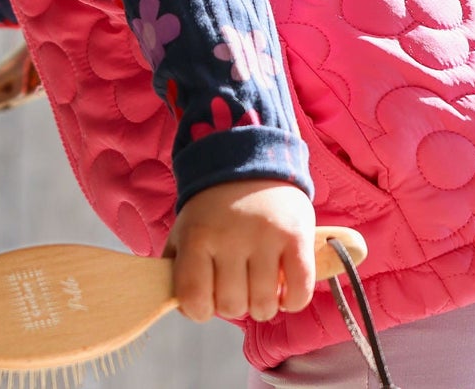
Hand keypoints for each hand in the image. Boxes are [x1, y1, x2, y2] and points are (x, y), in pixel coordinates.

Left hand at [163, 179, 315, 322]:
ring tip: (258, 284)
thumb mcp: (184, 229)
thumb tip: (181, 305)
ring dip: (262, 305)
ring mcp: (264, 238)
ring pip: (264, 307)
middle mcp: (229, 237)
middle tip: (235, 284)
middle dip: (233, 304)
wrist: (250, 164)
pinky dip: (291, 301)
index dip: (199, 310)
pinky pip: (298, 294)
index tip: (207, 299)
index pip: (193, 299)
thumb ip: (176, 267)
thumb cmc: (214, 208)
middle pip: (231, 307)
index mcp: (196, 236)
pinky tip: (282, 287)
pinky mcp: (296, 239)